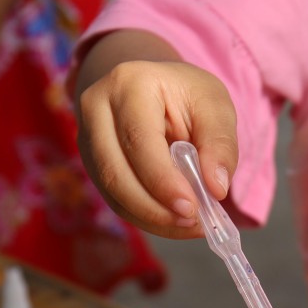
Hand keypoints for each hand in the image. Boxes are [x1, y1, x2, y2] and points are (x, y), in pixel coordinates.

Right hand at [76, 47, 237, 239]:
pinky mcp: (92, 164)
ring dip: (152, 218)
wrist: (154, 88)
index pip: (139, 140)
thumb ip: (220, 144)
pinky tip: (174, 221)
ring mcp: (88, 139)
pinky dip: (146, 218)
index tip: (191, 208)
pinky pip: (115, 201)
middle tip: (193, 221)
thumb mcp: (215, 105)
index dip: (163, 180)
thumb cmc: (186, 94)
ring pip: (112, 192)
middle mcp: (97, 109)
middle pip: (115, 172)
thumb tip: (217, 188)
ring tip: (189, 224)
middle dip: (155, 208)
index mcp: (128, 83)